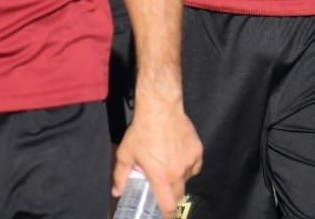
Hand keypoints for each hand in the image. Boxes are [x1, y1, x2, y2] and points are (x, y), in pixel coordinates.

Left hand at [113, 97, 201, 212]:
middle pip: (179, 195)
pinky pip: (195, 166)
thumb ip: (120, 176)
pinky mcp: (197, 150)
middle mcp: (177, 172)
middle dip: (171, 196)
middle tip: (162, 187)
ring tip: (167, 164)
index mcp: (160, 177)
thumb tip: (117, 191)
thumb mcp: (126, 154)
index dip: (167, 216)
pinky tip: (178, 156)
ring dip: (178, 178)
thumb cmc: (143, 130)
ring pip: (187, 179)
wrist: (161, 107)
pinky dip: (188, 166)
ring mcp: (190, 161)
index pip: (168, 206)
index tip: (165, 217)